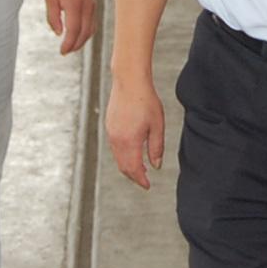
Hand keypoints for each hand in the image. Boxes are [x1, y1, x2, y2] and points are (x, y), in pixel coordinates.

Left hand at [45, 0, 96, 56]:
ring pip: (90, 30)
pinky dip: (85, 34)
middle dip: (75, 45)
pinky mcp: (93, 6)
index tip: (62, 51)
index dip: (68, 43)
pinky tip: (77, 37)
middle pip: (84, 33)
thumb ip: (53, 17)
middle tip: (65, 52)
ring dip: (81, 41)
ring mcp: (92, 7)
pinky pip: (92, 24)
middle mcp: (86, 7)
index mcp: (74, 5)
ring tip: (70, 47)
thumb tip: (59, 34)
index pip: (74, 30)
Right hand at [105, 75, 164, 190]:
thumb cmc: (146, 100)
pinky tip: (133, 152)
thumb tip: (156, 165)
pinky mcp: (109, 126)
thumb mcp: (157, 125)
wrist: (129, 81)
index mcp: (129, 141)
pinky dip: (123, 155)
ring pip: (118, 157)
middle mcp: (117, 140)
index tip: (147, 186)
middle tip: (144, 180)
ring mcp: (111, 133)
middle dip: (134, 176)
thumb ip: (156, 148)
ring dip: (128, 166)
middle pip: (123, 166)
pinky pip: (115, 148)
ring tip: (141, 168)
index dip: (140, 180)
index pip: (133, 169)